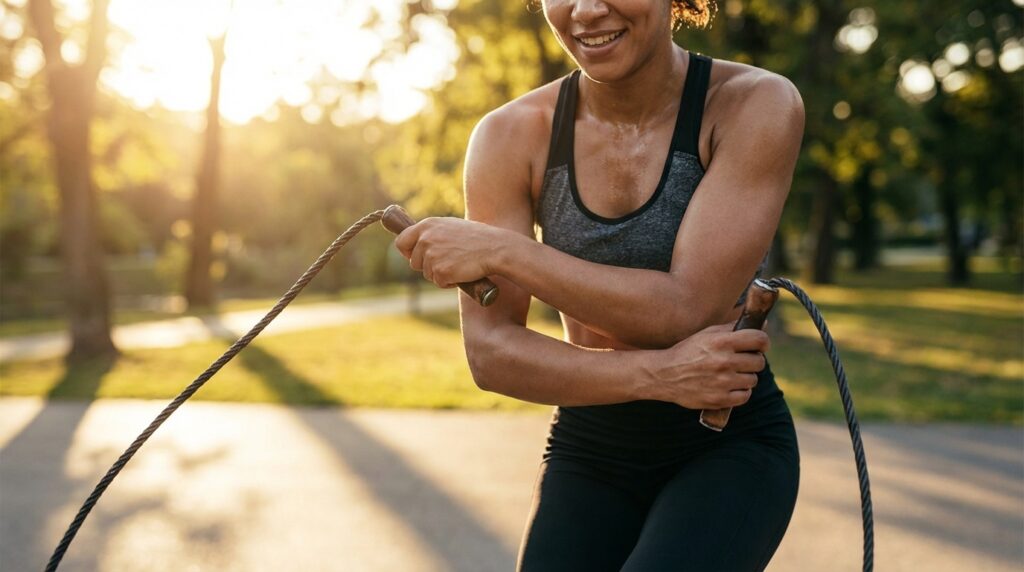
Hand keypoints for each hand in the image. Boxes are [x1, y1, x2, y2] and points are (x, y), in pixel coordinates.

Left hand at [394, 217, 506, 287]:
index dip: (408, 252)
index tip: (414, 257)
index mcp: (427, 225)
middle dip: (428, 266)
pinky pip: (439, 283)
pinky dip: (450, 282)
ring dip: (440, 274)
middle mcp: (425, 239)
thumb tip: (419, 243)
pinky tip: (462, 272)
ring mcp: (432, 256)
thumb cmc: (477, 238)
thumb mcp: (451, 227)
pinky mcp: (440, 272)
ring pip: (427, 274)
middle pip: (414, 262)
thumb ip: (433, 233)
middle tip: (448, 261)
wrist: (495, 248)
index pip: (401, 241)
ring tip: (459, 264)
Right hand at [643, 323, 768, 409]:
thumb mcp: (706, 334)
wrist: (665, 375)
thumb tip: (762, 324)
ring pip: (753, 380)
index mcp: (721, 342)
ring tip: (731, 375)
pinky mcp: (720, 399)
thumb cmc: (687, 351)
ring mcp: (722, 382)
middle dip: (753, 361)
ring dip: (745, 377)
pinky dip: (740, 392)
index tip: (759, 346)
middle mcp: (724, 361)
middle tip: (741, 361)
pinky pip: (745, 396)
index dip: (763, 343)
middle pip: (759, 362)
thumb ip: (733, 328)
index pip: (759, 340)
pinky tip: (729, 387)